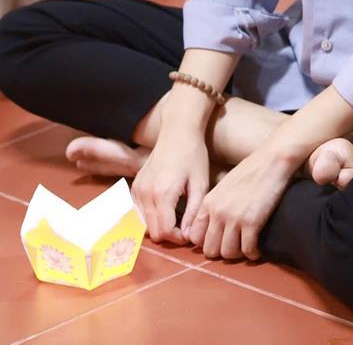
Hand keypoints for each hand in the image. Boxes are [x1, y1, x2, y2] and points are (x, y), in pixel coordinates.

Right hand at [131, 129, 209, 245]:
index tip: (191, 233)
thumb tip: (188, 236)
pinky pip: (137, 213)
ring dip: (159, 227)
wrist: (177, 132)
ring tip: (176, 220)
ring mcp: (136, 190)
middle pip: (152, 231)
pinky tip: (165, 211)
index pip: (164, 232)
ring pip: (143, 225)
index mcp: (163, 194)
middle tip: (185, 228)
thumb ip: (194, 211)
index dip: (178, 238)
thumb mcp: (200, 183)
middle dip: (169, 234)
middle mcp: (145, 194)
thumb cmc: (194, 156)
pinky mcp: (134, 187)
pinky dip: (149, 218)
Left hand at [186, 144, 299, 259]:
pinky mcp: (252, 222)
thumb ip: (216, 204)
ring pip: (228, 253)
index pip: (195, 236)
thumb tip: (214, 223)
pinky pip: (248, 249)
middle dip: (222, 252)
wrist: (273, 159)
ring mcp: (234, 218)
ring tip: (246, 249)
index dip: (207, 243)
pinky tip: (258, 250)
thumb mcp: (225, 185)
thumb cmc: (252, 169)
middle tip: (234, 248)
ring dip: (238, 255)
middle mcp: (217, 212)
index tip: (220, 242)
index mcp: (208, 202)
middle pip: (210, 250)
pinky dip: (253, 254)